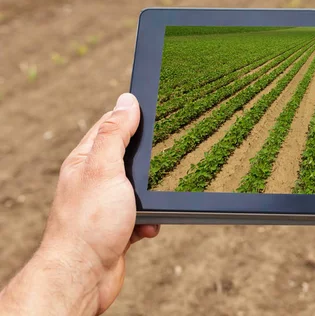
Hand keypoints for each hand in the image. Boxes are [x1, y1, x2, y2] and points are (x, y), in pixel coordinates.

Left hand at [0, 93, 159, 314]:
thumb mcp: (104, 169)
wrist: (83, 277)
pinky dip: (151, 220)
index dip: (132, 115)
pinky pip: (143, 215)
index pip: (110, 125)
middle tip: (167, 157)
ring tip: (155, 202)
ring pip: (140, 188)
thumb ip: (115, 134)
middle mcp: (95, 179)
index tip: (158, 106)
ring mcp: (107, 204)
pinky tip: (149, 227)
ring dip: (153, 196)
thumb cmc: (89, 223)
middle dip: (149, 160)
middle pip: (129, 156)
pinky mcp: (119, 227)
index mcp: (86, 160)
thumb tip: (126, 101)